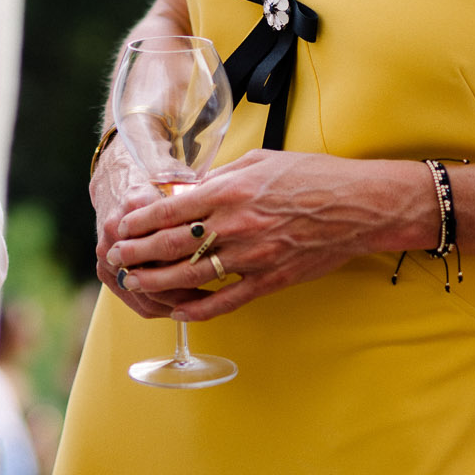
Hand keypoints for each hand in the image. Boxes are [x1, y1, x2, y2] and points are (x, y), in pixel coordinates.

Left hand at [103, 149, 428, 321]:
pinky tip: (179, 312)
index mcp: (231, 191)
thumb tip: (187, 189)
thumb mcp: (259, 162)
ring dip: (158, 282)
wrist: (357, 205)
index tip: (122, 226)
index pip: (171, 208)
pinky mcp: (270, 280)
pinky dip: (199, 310)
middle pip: (173, 244)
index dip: (141, 220)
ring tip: (136, 283)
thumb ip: (220, 178)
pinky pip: (226, 300)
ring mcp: (253, 256)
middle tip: (117, 258)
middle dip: (138, 253)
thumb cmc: (310, 176)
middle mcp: (236, 224)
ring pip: (193, 276)